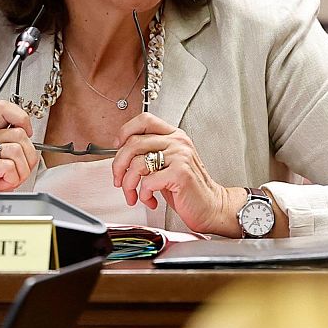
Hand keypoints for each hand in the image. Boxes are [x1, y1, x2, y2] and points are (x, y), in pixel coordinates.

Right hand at [0, 99, 40, 191]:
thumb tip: (30, 139)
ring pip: (17, 150)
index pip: (4, 109)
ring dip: (20, 172)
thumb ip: (17, 144)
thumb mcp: (6, 158)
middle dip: (28, 157)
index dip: (21, 118)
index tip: (27, 134)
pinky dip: (11, 179)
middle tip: (18, 170)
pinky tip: (1, 182)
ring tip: (8, 178)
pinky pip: (8, 166)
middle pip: (20, 134)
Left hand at [110, 113, 235, 234]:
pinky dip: (144, 194)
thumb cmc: (187, 189)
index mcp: (174, 136)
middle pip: (133, 143)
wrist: (210, 207)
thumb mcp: (167, 165)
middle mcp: (178, 142)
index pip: (144, 120)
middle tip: (119, 179)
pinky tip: (151, 200)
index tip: (117, 146)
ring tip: (133, 194)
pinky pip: (148, 182)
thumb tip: (122, 154)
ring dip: (129, 184)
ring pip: (137, 163)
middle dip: (119, 165)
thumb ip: (150, 154)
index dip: (125, 132)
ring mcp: (180, 156)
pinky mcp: (180, 173)